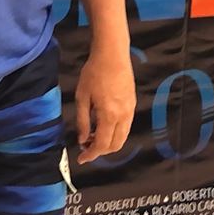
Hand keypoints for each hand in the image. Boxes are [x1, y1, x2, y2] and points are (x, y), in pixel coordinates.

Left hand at [73, 43, 135, 163]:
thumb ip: (82, 121)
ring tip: (91, 136)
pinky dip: (114, 133)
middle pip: (115, 145)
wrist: (112, 55)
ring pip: (122, 137)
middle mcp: (123, 116)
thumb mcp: (82, 97)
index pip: (101, 144)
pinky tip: (101, 126)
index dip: (91, 155)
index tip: (81, 159)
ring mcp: (130, 111)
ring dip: (107, 143)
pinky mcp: (132, 105)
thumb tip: (82, 140)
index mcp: (109, 115)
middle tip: (85, 147)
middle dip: (100, 151)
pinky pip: (125, 127)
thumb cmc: (94, 73)